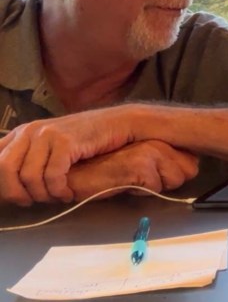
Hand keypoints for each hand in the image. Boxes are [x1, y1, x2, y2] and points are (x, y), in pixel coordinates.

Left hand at [0, 108, 135, 205]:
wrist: (117, 124)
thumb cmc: (85, 140)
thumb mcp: (50, 147)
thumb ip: (30, 160)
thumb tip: (10, 188)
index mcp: (22, 132)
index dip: (2, 184)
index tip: (17, 198)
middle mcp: (30, 131)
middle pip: (5, 169)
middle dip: (17, 193)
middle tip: (33, 202)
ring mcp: (47, 134)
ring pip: (29, 176)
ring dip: (43, 194)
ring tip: (57, 197)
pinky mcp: (65, 141)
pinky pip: (52, 175)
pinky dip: (59, 190)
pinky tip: (68, 193)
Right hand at [67, 140, 199, 200]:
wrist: (76, 174)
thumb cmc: (109, 172)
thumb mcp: (141, 165)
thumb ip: (165, 164)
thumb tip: (187, 171)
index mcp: (160, 139)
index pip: (193, 162)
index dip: (176, 175)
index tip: (154, 176)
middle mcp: (158, 141)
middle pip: (189, 171)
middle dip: (169, 182)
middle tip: (141, 179)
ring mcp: (150, 150)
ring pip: (176, 179)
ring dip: (155, 187)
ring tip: (131, 180)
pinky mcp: (140, 164)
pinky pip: (156, 187)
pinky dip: (141, 191)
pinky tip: (123, 183)